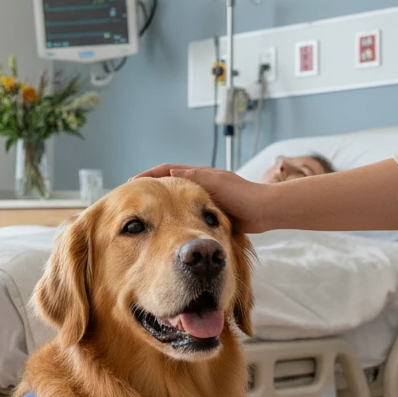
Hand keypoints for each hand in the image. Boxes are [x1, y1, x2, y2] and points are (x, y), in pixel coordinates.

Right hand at [131, 164, 272, 233]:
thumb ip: (193, 178)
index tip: (131, 183)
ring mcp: (205, 199)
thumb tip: (168, 172)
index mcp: (200, 174)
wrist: (265, 211)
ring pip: (176, 199)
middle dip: (151, 189)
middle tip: (134, 200)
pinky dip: (174, 217)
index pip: (167, 169)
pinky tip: (167, 226)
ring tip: (146, 214)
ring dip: (161, 204)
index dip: (148, 175)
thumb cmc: (243, 196)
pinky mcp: (210, 214)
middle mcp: (201, 184)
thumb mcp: (214, 183)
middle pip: (169, 183)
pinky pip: (186, 213)